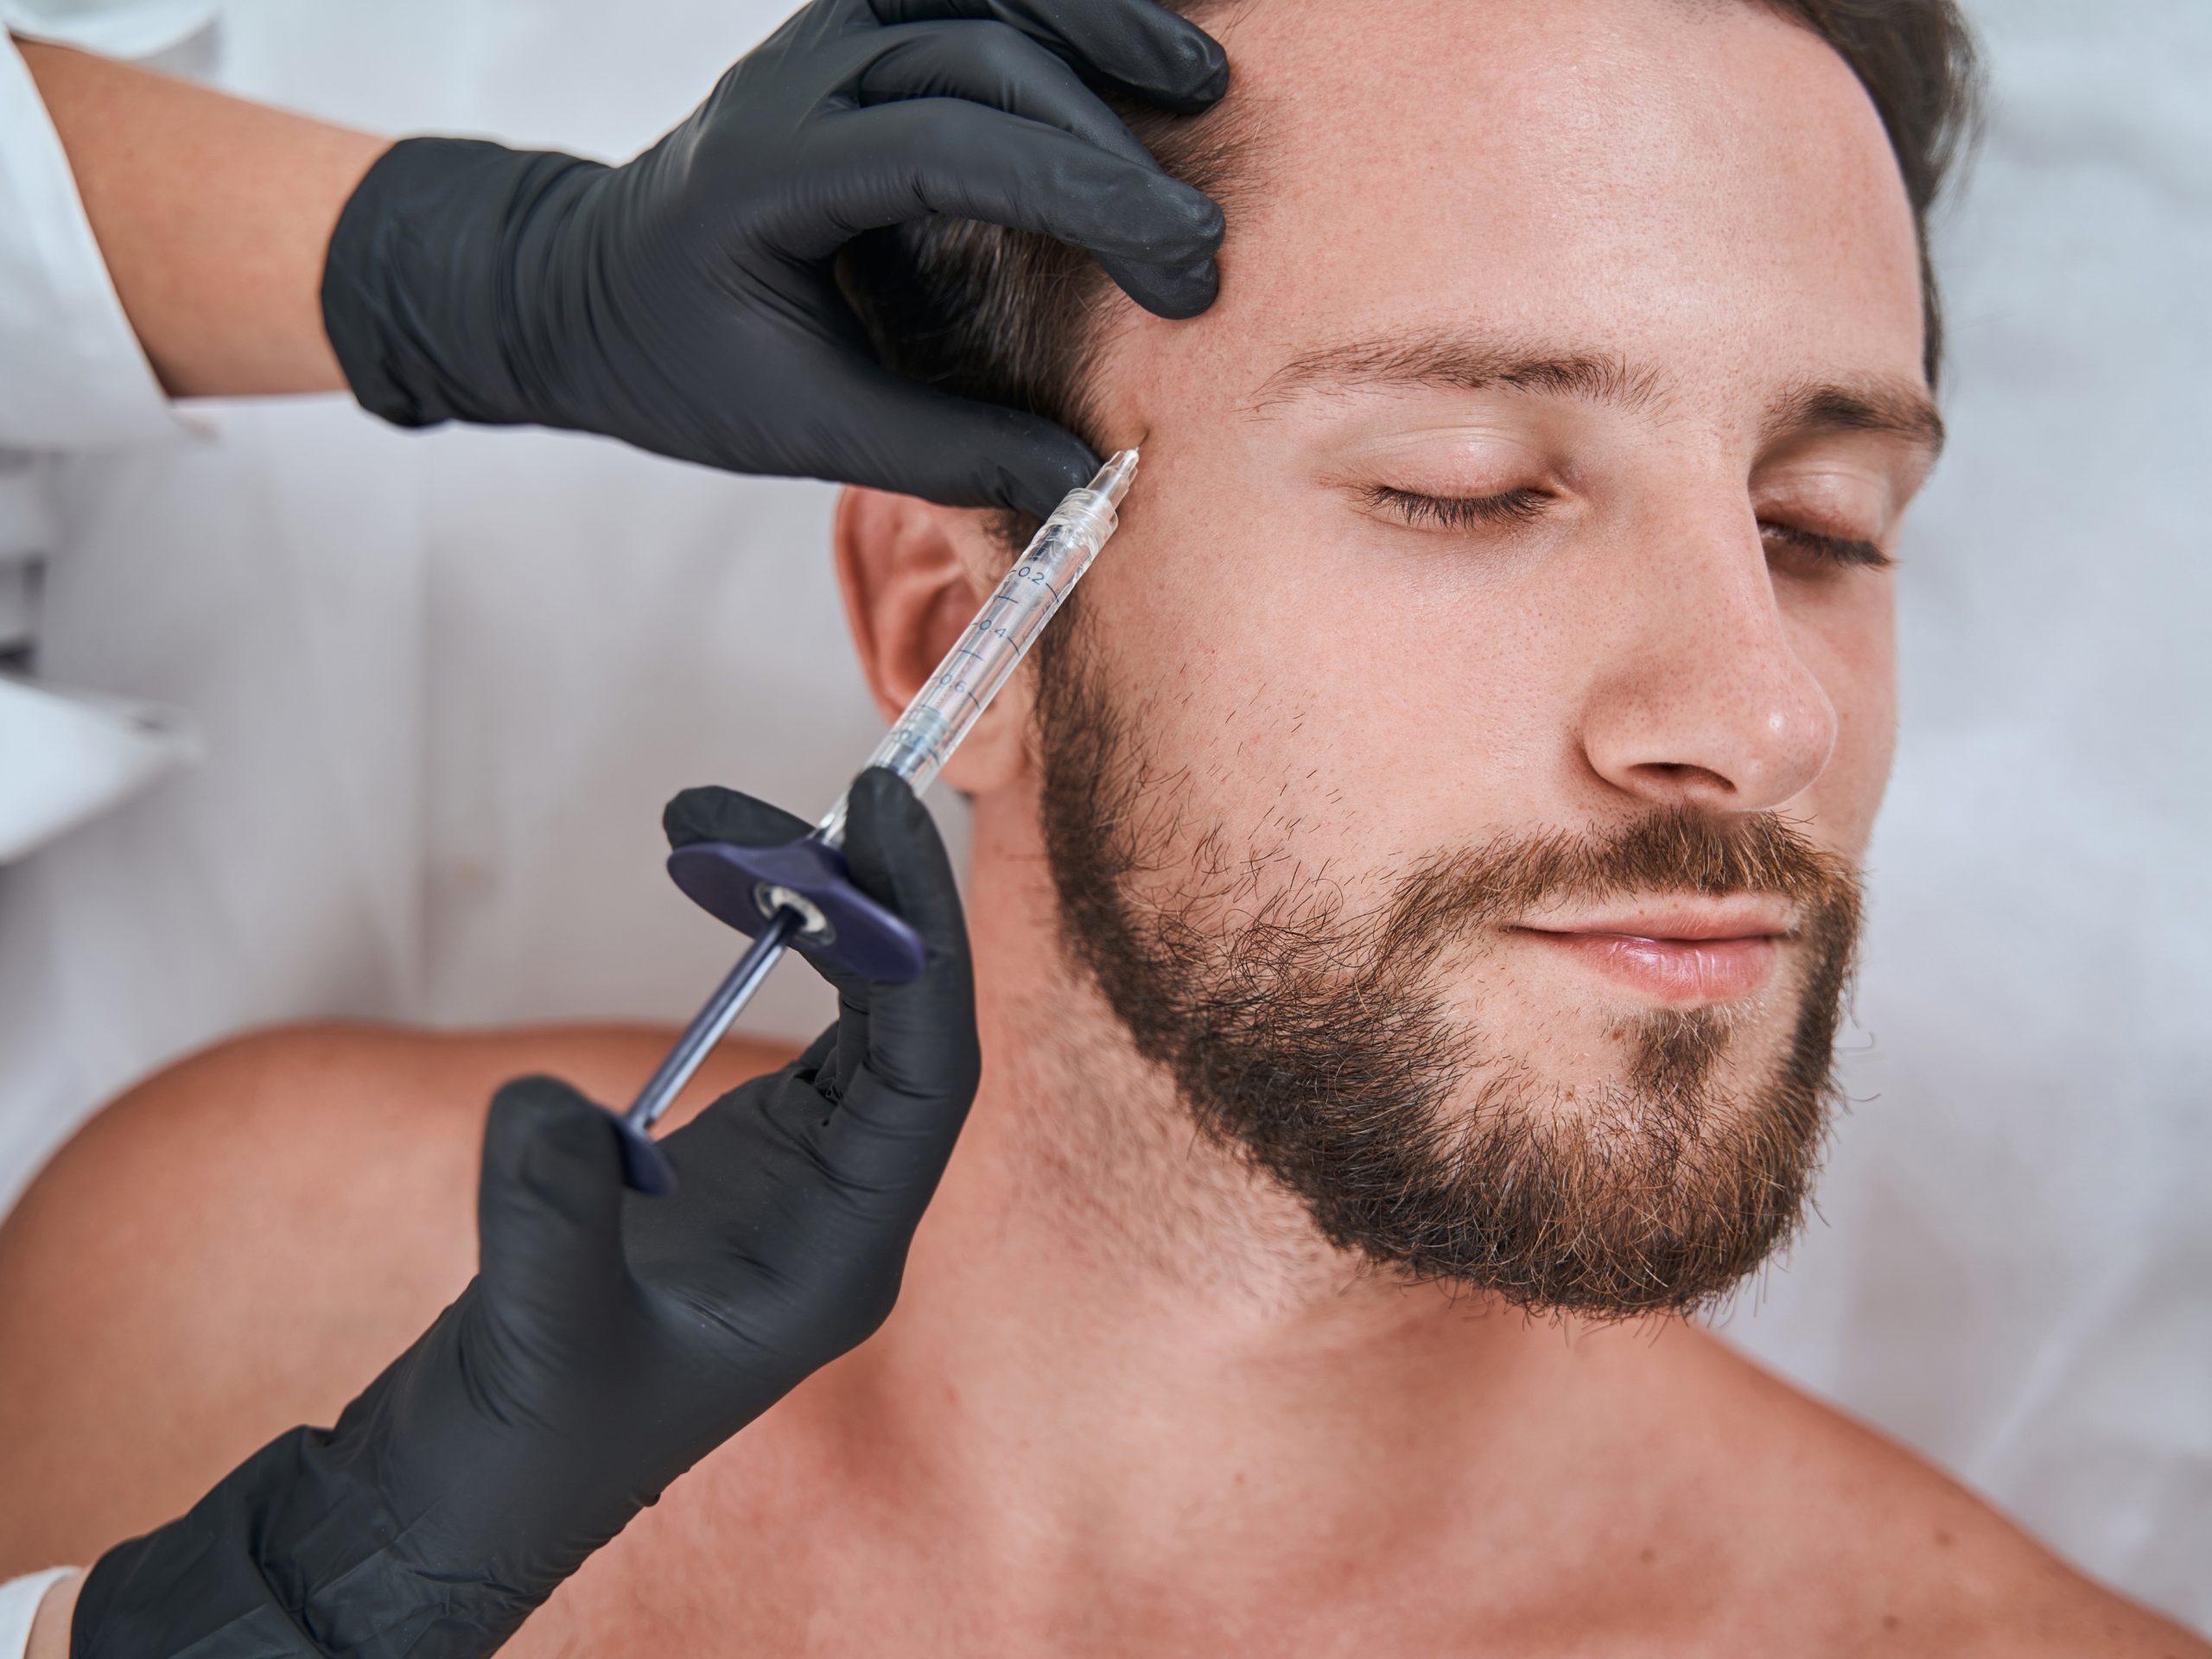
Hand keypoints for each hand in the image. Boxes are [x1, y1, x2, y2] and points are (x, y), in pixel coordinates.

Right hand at [67, 770, 977, 1658]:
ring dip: (804, 904)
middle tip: (791, 793)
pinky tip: (724, 881)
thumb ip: (553, 1213)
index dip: (917, 938)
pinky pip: (802, 1021)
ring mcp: (809, 1175)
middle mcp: (850, 1208)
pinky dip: (771, 943)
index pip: (928, 1069)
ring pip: (853, 1009)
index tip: (876, 817)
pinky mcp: (756, 1152)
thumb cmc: (528, 1436)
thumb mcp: (539, 1325)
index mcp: (846, 1255)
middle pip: (902, 1020)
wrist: (479, 1481)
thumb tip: (554, 1103)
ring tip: (712, 816)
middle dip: (856, 896)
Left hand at [322, 0, 1228, 516]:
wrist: (579, 289)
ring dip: (1101, 26)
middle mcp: (797, 76)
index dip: (1082, 200)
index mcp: (767, 174)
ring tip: (1205, 81)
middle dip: (1110, 150)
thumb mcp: (802, 431)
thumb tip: (1088, 489)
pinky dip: (1060, 7)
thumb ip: (945, 452)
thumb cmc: (681, 364)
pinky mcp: (854, 29)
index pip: (949, 150)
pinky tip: (1139, 37)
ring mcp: (825, 36)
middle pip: (984, 60)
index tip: (1179, 275)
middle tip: (1202, 249)